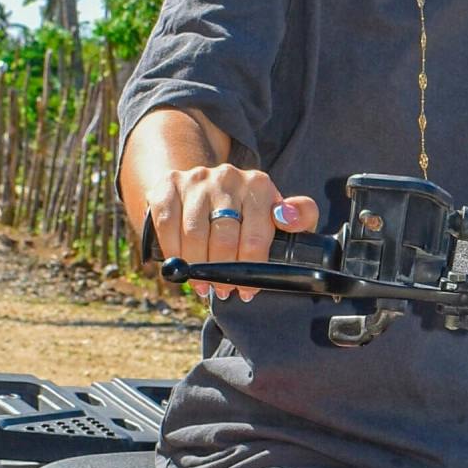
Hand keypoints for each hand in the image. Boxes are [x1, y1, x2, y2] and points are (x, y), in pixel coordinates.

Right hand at [148, 163, 315, 303]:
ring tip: (202, 283)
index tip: (248, 290)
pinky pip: (167, 224)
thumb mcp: (281, 213)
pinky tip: (180, 265)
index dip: (251, 270)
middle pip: (223, 238)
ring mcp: (197, 179)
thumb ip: (300, 215)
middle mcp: (228, 177)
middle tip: (223, 290)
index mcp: (259, 185)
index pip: (255, 237)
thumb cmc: (249, 209)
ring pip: (194, 234)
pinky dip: (173, 250)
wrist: (207, 184)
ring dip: (197, 267)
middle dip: (223, 273)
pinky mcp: (169, 184)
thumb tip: (287, 218)